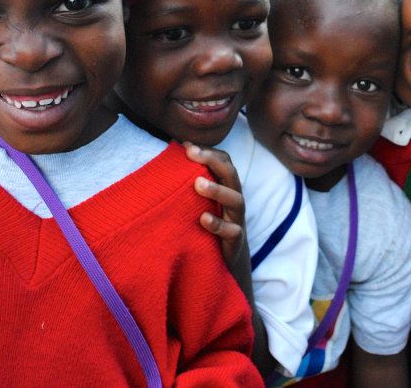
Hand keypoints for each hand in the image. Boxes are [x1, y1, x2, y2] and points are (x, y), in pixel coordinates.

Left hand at [186, 143, 247, 268]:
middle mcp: (234, 200)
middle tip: (191, 153)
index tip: (187, 145)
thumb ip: (193, 183)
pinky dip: (218, 224)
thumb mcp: (202, 203)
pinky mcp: (236, 241)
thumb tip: (174, 156)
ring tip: (197, 183)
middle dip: (212, 161)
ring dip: (217, 190)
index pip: (225, 162)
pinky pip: (232, 231)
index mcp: (227, 188)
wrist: (227, 264)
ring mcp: (237, 220)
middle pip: (231, 175)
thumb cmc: (211, 228)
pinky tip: (203, 218)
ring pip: (236, 200)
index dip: (209, 151)